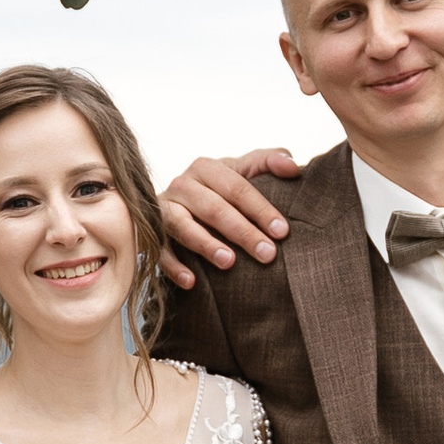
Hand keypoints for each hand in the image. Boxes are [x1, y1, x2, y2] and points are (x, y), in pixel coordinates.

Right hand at [158, 147, 303, 286]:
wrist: (178, 203)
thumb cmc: (219, 189)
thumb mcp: (241, 171)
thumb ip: (268, 162)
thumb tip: (293, 166)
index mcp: (207, 168)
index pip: (237, 188)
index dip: (261, 209)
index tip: (282, 231)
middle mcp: (182, 184)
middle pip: (214, 208)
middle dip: (242, 232)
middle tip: (267, 254)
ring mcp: (164, 209)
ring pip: (183, 226)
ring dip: (206, 245)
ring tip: (229, 262)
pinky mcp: (151, 233)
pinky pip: (159, 250)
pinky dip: (174, 266)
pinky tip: (191, 281)